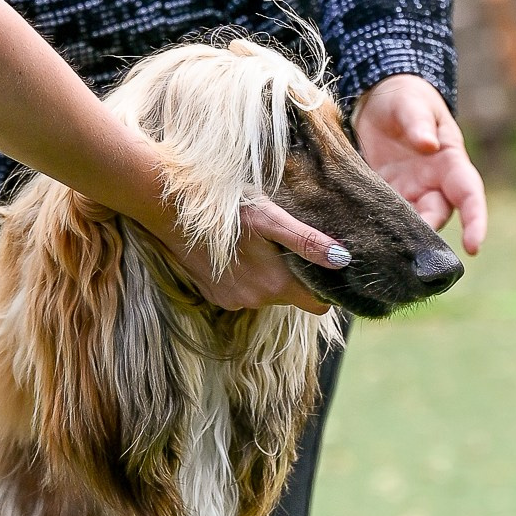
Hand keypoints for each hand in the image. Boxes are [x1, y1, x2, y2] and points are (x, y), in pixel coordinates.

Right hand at [152, 194, 349, 314]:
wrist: (171, 211)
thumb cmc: (226, 208)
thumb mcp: (272, 218)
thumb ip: (308, 242)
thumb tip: (344, 261)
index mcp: (276, 284)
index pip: (318, 307)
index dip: (325, 289)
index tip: (322, 268)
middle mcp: (256, 300)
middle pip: (291, 298)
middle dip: (294, 276)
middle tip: (286, 244)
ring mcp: (233, 302)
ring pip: (267, 295)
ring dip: (269, 275)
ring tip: (260, 245)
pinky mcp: (215, 298)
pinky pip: (244, 294)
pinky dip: (247, 278)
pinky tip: (237, 253)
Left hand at [355, 74, 487, 253]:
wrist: (380, 100)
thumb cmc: (406, 98)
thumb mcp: (411, 103)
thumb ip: (419, 123)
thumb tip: (427, 145)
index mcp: (451, 162)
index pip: (469, 195)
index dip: (476, 221)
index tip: (474, 246)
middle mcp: (434, 184)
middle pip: (437, 218)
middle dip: (427, 238)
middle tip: (410, 256)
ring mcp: (410, 193)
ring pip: (411, 224)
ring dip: (400, 238)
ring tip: (383, 251)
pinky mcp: (386, 195)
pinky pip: (385, 218)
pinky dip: (378, 228)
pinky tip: (363, 238)